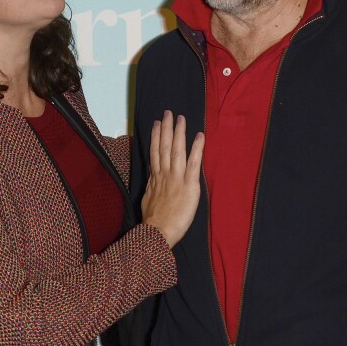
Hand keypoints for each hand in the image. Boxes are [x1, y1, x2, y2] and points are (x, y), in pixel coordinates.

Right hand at [141, 110, 203, 247]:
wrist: (158, 233)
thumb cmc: (153, 222)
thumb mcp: (147, 200)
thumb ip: (152, 187)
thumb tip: (152, 180)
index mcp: (155, 178)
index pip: (155, 152)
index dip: (156, 137)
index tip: (156, 124)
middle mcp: (164, 174)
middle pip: (164, 146)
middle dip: (166, 128)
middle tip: (168, 113)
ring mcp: (176, 178)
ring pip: (177, 150)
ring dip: (179, 132)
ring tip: (180, 118)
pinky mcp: (189, 184)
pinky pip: (194, 163)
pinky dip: (197, 148)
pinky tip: (200, 136)